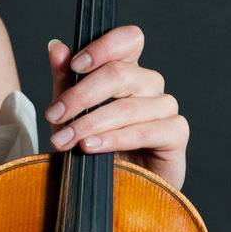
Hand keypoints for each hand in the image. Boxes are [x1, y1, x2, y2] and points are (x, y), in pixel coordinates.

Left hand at [44, 24, 188, 190]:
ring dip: (91, 123)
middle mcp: (149, 85)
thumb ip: (65, 82)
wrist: (113, 191)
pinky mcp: (175, 134)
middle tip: (54, 116)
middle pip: (120, 73)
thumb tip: (56, 47)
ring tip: (65, 140)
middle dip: (81, 95)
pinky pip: (147, 129)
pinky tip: (91, 147)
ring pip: (129, 105)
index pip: (128, 40)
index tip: (75, 65)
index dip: (103, 47)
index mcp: (127, 71)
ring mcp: (165, 108)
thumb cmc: (93, 148)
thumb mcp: (70, 114)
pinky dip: (116, 139)